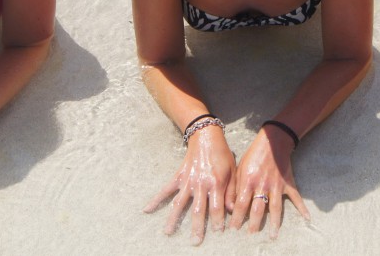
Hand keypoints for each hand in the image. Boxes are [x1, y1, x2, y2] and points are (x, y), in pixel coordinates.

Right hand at [143, 125, 235, 244]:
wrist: (206, 136)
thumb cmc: (222, 153)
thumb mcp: (233, 171)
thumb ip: (232, 191)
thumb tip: (232, 210)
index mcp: (216, 183)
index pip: (217, 208)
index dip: (217, 221)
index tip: (218, 233)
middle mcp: (201, 184)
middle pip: (198, 210)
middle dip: (196, 228)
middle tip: (195, 242)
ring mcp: (188, 181)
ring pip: (180, 203)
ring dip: (173, 218)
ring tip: (168, 233)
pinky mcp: (179, 176)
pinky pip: (166, 189)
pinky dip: (156, 199)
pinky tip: (147, 209)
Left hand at [229, 126, 309, 238]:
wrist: (273, 141)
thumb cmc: (254, 154)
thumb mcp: (240, 167)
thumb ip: (236, 187)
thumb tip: (231, 205)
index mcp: (249, 181)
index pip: (241, 204)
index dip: (237, 217)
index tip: (233, 228)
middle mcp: (263, 185)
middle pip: (257, 209)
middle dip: (253, 224)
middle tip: (251, 234)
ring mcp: (277, 185)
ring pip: (275, 207)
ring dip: (274, 222)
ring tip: (273, 235)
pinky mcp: (288, 183)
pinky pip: (296, 197)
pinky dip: (302, 207)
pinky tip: (307, 218)